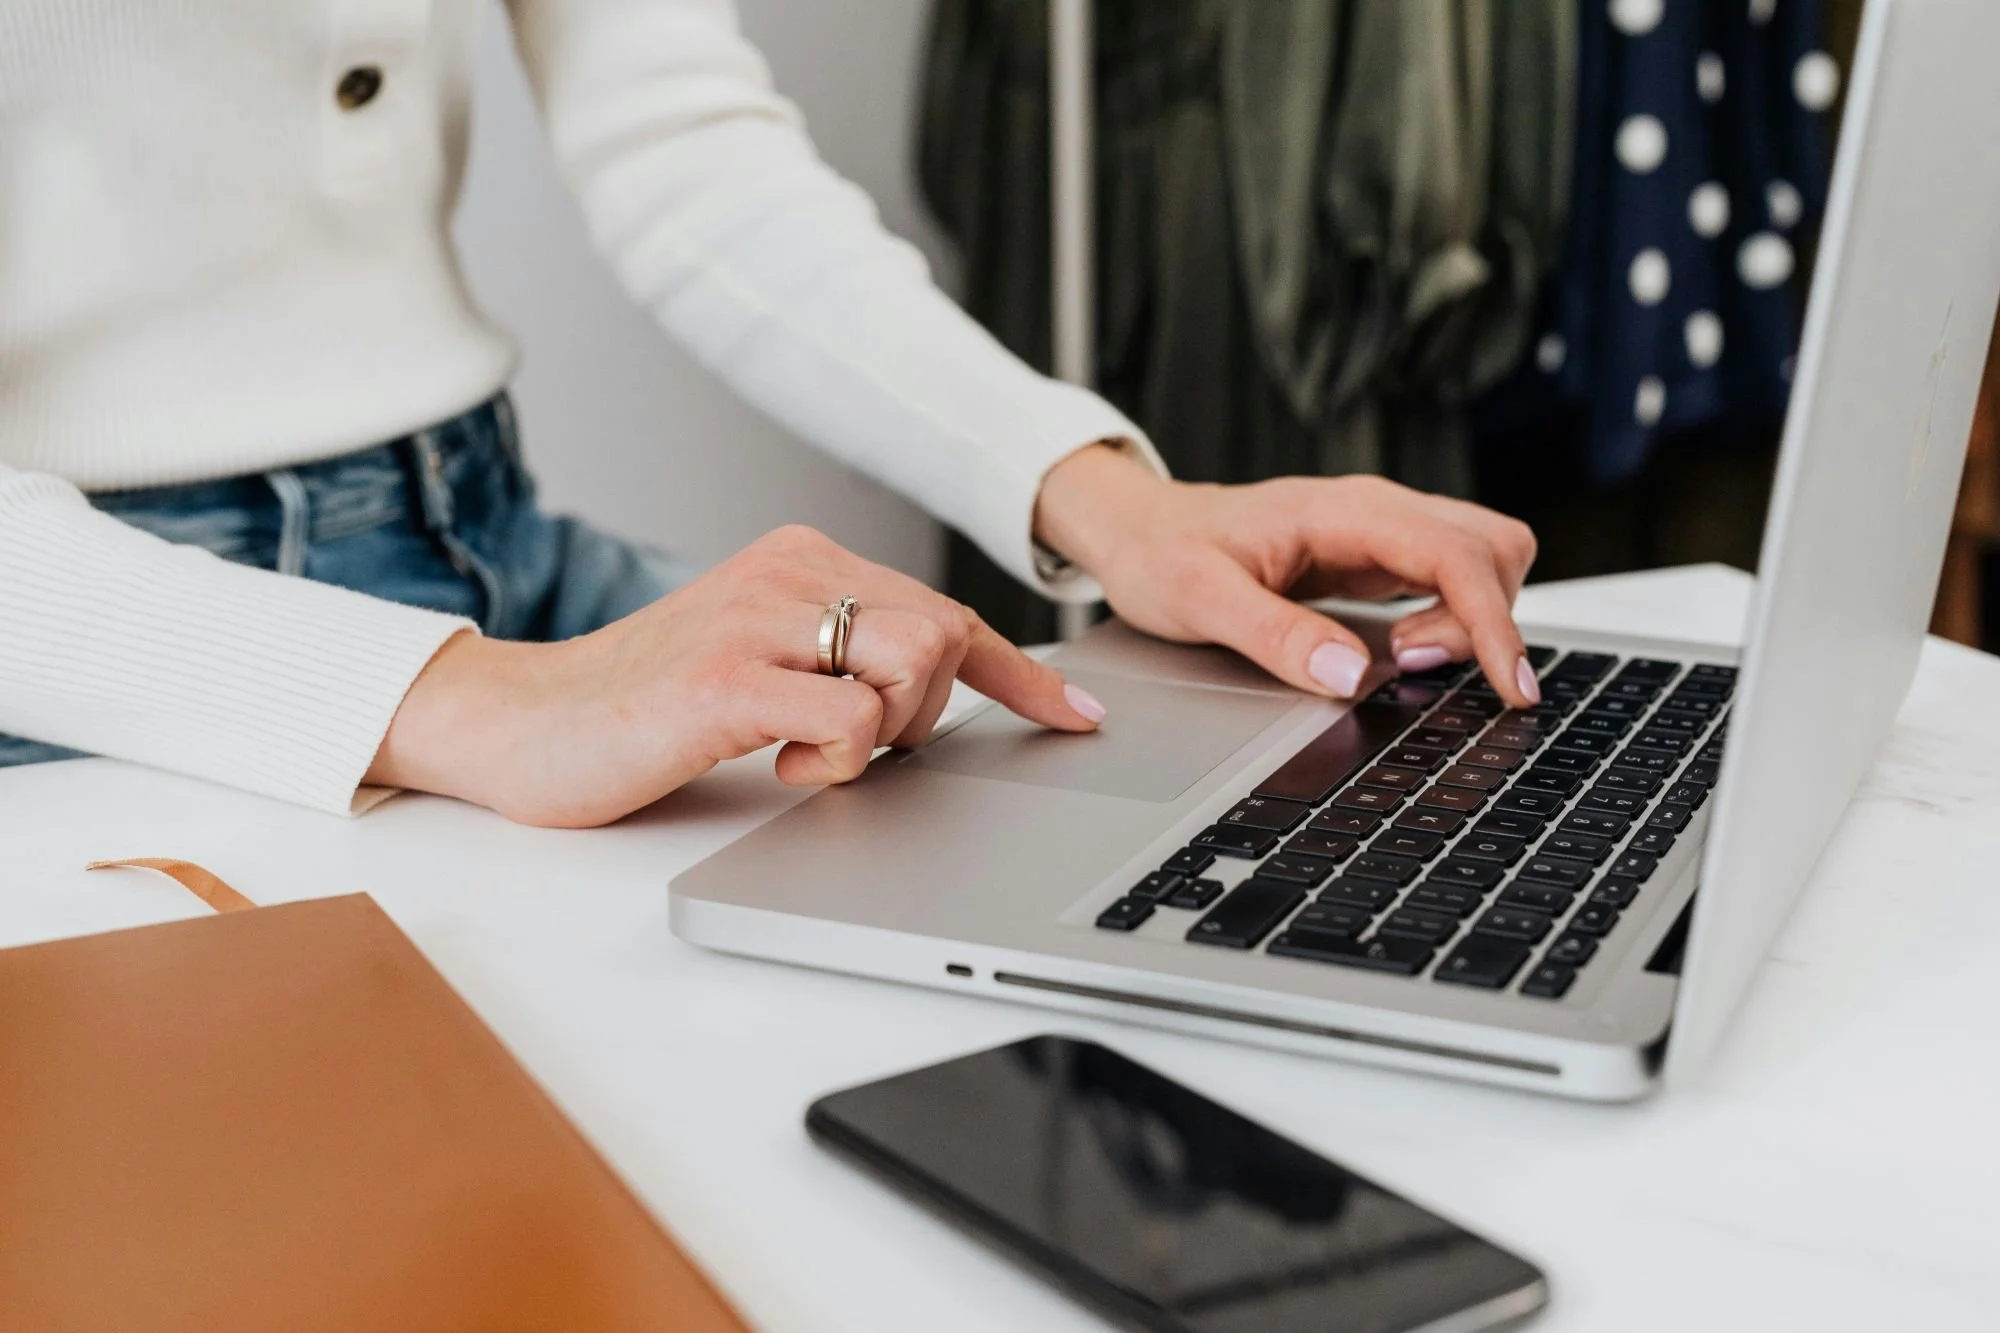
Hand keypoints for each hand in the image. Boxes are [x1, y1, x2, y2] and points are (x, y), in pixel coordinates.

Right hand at [366, 526, 1102, 826]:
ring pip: (915, 661)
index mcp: (800, 560)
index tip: (1073, 716)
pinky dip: (837, 760)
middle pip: (943, 633)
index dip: (1020, 673)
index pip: (944, 610)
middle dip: (928, 712)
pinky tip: (776, 766)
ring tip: (811, 752)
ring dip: (888, 731)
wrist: (520, 723)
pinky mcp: (726, 680)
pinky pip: (851, 717)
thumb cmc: (643, 706)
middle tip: (854, 747)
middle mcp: (787, 571)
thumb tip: (933, 694)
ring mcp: (756, 619)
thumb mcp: (759, 661)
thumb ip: (836, 657)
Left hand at [1034, 445, 1541, 706]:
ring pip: (1481, 560)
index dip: (1492, 622)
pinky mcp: (1374, 558)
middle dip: (1485, 618)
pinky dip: (1453, 619)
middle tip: (1418, 670)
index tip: (1511, 685)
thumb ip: (1276, 636)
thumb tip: (1351, 677)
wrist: (1135, 528)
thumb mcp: (1201, 601)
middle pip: (1493, 546)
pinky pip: (1447, 579)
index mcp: (1342, 511)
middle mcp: (1374, 512)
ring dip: (1472, 618)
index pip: (1454, 554)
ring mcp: (1379, 533)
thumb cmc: (1161, 554)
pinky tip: (1408, 654)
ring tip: (1407, 663)